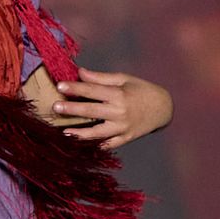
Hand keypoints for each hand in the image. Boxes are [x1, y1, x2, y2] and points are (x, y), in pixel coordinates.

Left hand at [53, 68, 173, 148]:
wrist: (163, 108)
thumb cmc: (141, 90)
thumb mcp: (124, 79)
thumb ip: (100, 78)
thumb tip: (80, 72)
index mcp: (119, 94)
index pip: (93, 90)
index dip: (75, 88)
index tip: (59, 86)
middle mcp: (120, 112)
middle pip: (91, 111)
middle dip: (72, 109)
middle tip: (55, 107)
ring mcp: (122, 128)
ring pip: (97, 133)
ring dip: (80, 133)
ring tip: (64, 132)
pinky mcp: (125, 138)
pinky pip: (108, 145)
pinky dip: (96, 146)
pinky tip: (81, 146)